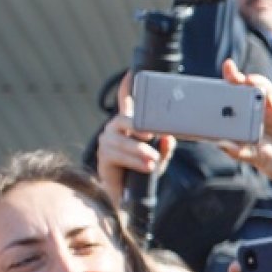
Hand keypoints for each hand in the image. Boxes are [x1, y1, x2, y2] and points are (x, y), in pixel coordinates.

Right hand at [95, 71, 176, 203]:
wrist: (128, 198)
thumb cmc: (142, 173)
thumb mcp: (159, 159)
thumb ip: (165, 149)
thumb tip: (168, 138)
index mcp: (129, 126)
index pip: (126, 101)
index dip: (127, 87)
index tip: (132, 72)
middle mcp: (115, 130)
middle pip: (124, 120)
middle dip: (138, 126)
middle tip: (150, 135)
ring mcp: (107, 142)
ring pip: (123, 140)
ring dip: (139, 151)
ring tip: (152, 161)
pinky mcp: (103, 157)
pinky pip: (117, 155)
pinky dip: (133, 161)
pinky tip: (145, 166)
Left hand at [217, 59, 271, 181]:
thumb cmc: (264, 159)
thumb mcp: (249, 155)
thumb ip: (236, 151)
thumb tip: (221, 144)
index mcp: (244, 114)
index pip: (235, 92)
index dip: (231, 77)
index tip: (229, 66)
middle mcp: (258, 107)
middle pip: (251, 87)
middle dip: (245, 79)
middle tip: (239, 77)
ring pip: (267, 90)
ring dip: (261, 84)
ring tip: (254, 83)